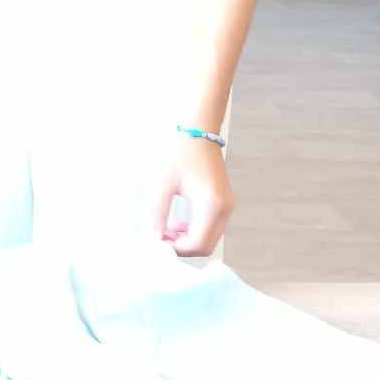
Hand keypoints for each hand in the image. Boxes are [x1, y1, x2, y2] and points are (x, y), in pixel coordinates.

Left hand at [154, 137, 233, 256]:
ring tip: (166, 230)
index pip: (198, 243)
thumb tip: (154, 237)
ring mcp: (226, 204)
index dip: (177, 249)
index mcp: (212, 204)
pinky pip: (211, 226)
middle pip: (207, 245)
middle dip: (183, 247)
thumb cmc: (180, 151)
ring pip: (210, 237)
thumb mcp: (162, 183)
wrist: (197, 129)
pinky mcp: (222, 201)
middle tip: (161, 238)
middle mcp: (224, 208)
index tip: (158, 243)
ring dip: (188, 239)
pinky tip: (177, 223)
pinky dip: (195, 230)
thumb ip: (157, 213)